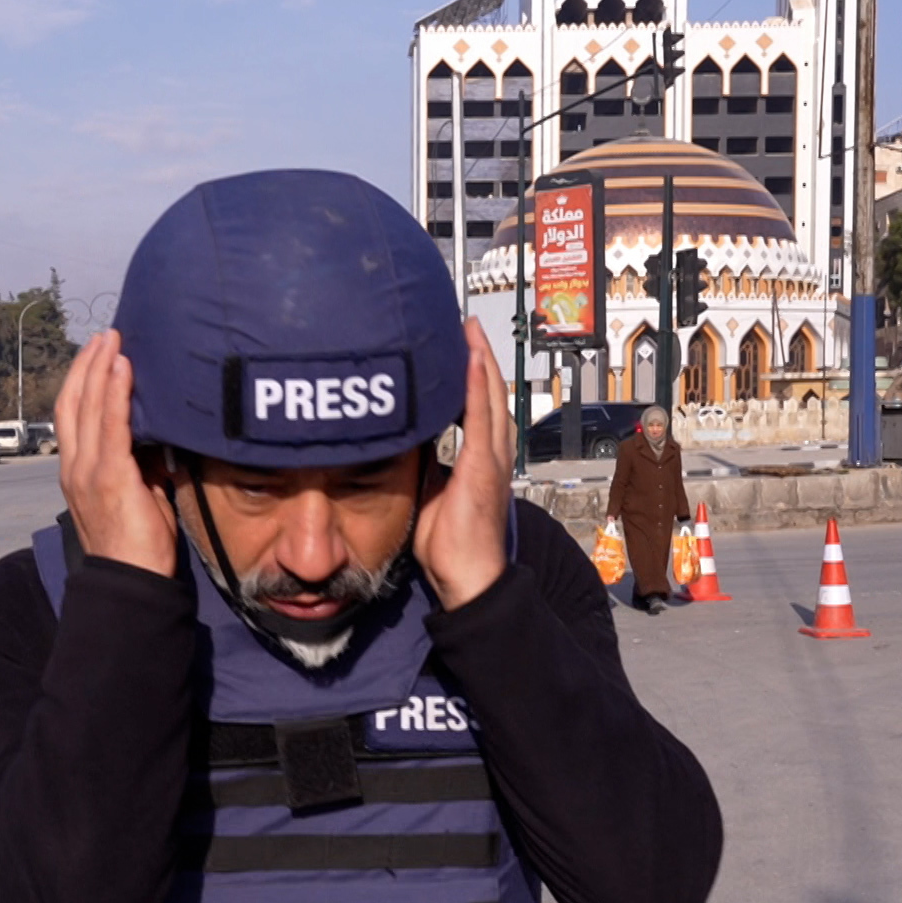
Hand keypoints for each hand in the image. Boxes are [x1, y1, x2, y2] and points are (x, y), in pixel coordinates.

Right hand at [54, 330, 176, 577]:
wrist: (131, 584)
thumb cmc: (138, 547)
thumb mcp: (138, 496)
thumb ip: (139, 466)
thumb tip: (159, 442)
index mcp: (77, 472)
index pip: (72, 415)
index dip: (82, 381)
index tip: (98, 354)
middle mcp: (74, 467)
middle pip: (72, 402)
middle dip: (87, 364)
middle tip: (106, 335)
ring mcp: (88, 471)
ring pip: (86, 406)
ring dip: (100, 367)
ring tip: (113, 338)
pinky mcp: (109, 477)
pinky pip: (110, 425)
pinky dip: (115, 392)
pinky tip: (123, 367)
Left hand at [415, 318, 511, 608]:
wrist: (468, 577)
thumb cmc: (451, 544)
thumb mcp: (434, 490)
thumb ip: (428, 463)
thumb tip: (409, 441)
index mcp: (480, 458)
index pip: (477, 405)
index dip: (471, 373)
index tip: (459, 346)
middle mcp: (492, 453)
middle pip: (489, 393)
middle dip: (478, 357)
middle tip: (466, 325)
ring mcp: (491, 459)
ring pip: (489, 398)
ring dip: (480, 362)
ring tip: (469, 331)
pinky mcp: (482, 468)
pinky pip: (482, 420)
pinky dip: (478, 388)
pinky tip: (472, 362)